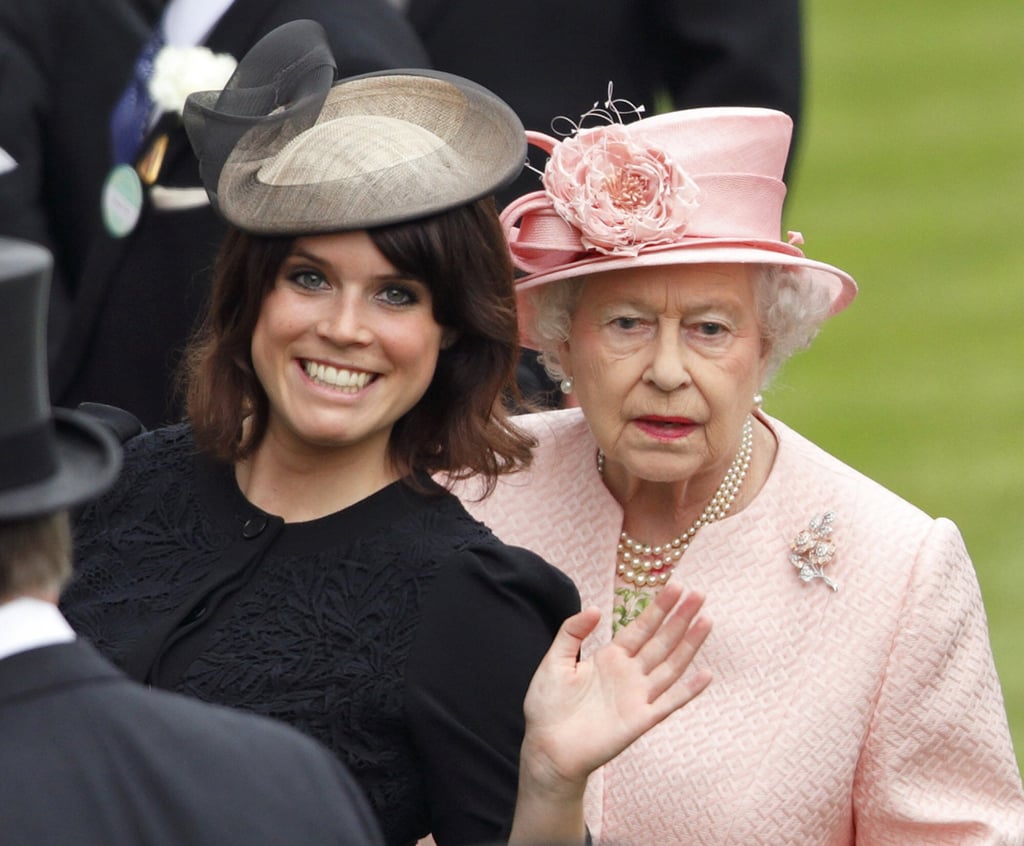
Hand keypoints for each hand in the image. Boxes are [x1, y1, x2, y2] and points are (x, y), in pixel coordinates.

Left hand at [520, 582, 711, 794]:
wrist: (546, 748)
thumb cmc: (548, 707)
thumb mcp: (555, 660)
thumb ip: (572, 632)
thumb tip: (596, 609)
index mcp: (610, 658)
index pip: (640, 628)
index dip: (658, 608)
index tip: (676, 587)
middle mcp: (629, 674)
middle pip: (661, 641)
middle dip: (680, 618)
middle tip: (699, 595)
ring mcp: (637, 696)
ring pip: (670, 665)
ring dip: (689, 644)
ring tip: (706, 621)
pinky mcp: (641, 720)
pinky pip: (669, 703)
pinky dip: (688, 690)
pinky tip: (706, 674)